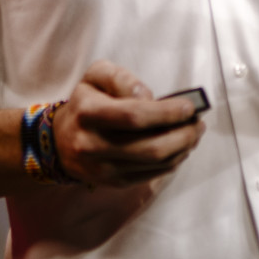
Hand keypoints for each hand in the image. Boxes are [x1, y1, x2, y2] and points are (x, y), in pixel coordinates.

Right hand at [52, 61, 205, 187]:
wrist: (61, 141)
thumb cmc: (86, 102)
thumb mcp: (96, 76)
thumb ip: (121, 78)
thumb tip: (148, 96)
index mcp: (88, 113)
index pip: (133, 116)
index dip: (165, 113)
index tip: (188, 107)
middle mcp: (93, 145)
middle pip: (148, 147)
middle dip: (182, 135)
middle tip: (198, 123)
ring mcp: (103, 169)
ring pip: (153, 164)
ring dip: (182, 149)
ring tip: (194, 133)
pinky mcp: (113, 183)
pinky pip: (150, 175)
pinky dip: (172, 162)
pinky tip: (180, 148)